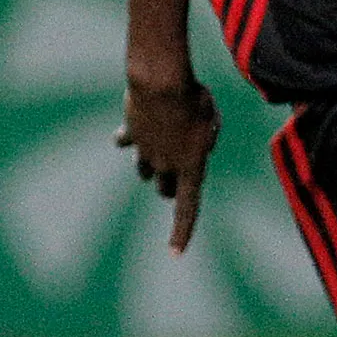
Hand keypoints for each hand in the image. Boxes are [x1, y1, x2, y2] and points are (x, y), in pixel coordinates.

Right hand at [118, 70, 221, 252]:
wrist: (162, 82)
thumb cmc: (193, 98)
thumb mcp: (211, 119)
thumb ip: (204, 138)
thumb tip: (191, 147)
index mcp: (191, 167)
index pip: (187, 209)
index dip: (181, 233)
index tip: (175, 254)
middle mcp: (166, 166)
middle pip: (164, 189)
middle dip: (168, 186)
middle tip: (175, 171)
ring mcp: (145, 152)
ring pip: (144, 170)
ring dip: (150, 163)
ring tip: (159, 141)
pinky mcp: (131, 135)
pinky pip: (125, 141)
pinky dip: (129, 136)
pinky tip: (132, 126)